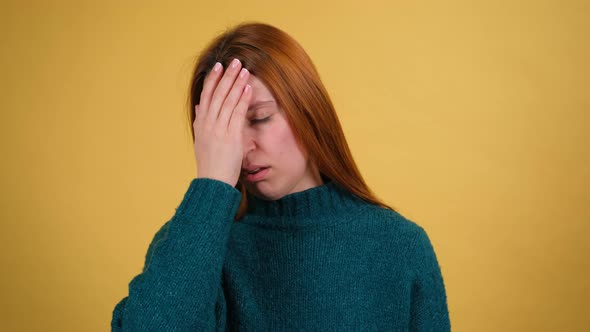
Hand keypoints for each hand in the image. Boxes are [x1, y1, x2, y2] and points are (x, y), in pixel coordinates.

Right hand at [193, 58, 251, 186]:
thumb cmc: (210, 164)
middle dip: (226, 76)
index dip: (213, 80)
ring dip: (236, 84)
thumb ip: (201, 122)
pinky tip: (248, 88)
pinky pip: (237, 114)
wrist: (213, 183)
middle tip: (235, 61)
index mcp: (201, 124)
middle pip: (217, 94)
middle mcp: (208, 124)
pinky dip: (242, 100)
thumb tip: (200, 106)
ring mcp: (219, 129)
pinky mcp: (230, 136)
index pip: (206, 96)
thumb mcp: (201, 140)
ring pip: (227, 101)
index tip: (219, 66)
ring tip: (244, 70)